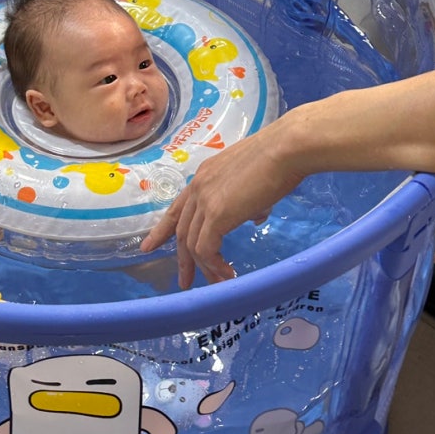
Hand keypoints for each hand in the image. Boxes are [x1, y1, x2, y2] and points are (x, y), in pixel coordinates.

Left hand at [141, 128, 302, 288]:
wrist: (286, 150)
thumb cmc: (280, 160)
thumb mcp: (256, 183)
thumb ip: (249, 201)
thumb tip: (255, 216)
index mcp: (203, 177)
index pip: (177, 208)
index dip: (162, 230)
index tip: (148, 247)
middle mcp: (198, 188)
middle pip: (181, 230)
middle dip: (182, 259)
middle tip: (185, 282)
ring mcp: (204, 200)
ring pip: (192, 244)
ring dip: (204, 268)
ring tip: (218, 283)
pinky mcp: (217, 214)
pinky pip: (206, 249)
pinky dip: (215, 265)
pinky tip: (228, 274)